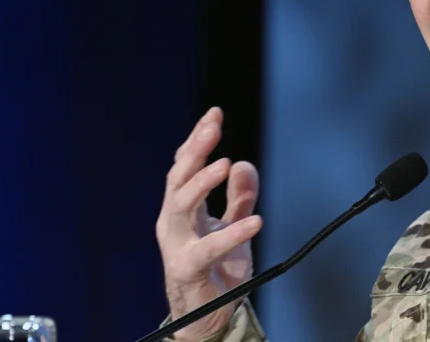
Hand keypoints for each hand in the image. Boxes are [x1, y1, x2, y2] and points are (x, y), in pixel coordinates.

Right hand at [156, 107, 261, 341]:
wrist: (208, 317)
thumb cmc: (216, 271)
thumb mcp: (233, 226)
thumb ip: (240, 197)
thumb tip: (245, 163)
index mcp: (182, 209)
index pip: (183, 166)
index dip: (197, 139)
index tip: (214, 113)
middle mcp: (173, 222)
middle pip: (177, 177)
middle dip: (195, 149)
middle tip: (214, 127)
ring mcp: (176, 245)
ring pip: (180, 204)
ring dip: (201, 182)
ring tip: (224, 164)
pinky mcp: (187, 269)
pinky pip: (207, 248)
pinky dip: (232, 234)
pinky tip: (257, 222)